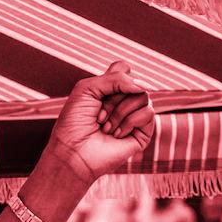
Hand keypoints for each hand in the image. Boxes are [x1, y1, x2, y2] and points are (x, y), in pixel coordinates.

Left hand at [39, 61, 156, 187]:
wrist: (73, 152)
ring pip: (143, 96)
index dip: (114, 78)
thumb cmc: (75, 122)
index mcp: (109, 90)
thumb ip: (116, 78)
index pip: (124, 69)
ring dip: (119, 112)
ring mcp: (134, 116)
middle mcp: (124, 101)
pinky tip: (117, 134)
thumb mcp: (87, 89)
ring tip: (105, 127)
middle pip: (134, 82)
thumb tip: (146, 86)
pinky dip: (130, 122)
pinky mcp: (143, 132)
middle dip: (112, 99)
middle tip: (98, 116)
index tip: (99, 94)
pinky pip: (148, 113)